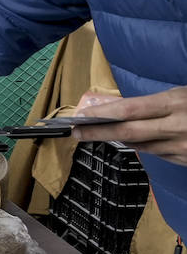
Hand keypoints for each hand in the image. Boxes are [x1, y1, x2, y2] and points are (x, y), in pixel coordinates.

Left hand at [71, 86, 186, 164]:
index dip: (101, 114)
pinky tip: (134, 140)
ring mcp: (181, 146)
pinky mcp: (186, 159)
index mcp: (173, 104)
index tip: (81, 116)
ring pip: (140, 146)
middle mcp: (176, 127)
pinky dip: (143, 146)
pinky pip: (157, 154)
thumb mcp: (180, 94)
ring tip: (100, 133)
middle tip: (77, 132)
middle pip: (128, 132)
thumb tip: (118, 109)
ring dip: (119, 139)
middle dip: (98, 132)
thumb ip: (152, 103)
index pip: (129, 110)